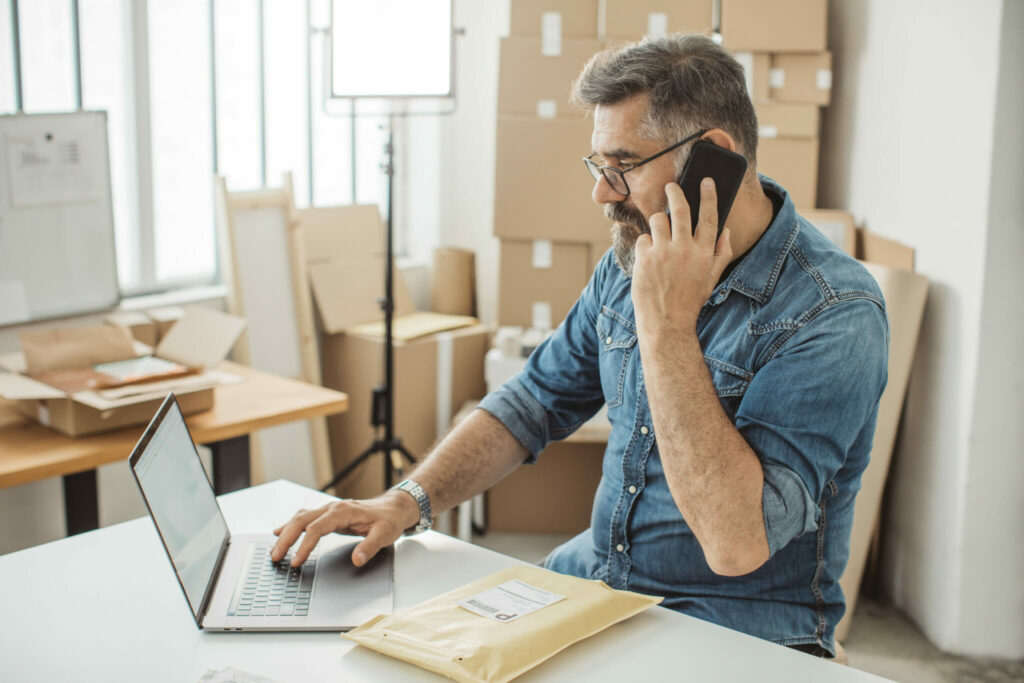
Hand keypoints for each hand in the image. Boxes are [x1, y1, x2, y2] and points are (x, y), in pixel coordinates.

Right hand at [270, 490, 418, 567]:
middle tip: (275, 557)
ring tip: (274, 550)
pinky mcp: (328, 514)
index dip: (304, 546)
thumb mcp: (384, 534)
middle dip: (286, 539)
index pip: (316, 529)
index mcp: (343, 511)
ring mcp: (329, 509)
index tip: (296, 561)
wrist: (393, 508)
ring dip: (285, 532)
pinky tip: (280, 532)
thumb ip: (369, 547)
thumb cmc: (388, 520)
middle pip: (301, 521)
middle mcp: (332, 508)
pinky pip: (304, 517)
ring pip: (300, 517)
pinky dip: (290, 525)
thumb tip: (357, 560)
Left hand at [632, 178, 732, 332]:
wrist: (666, 322)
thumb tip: (725, 231)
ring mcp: (664, 253)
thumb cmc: (689, 301)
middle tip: (671, 186)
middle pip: (680, 209)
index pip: (709, 217)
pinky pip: (643, 238)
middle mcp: (685, 250)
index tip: (706, 182)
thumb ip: (721, 254)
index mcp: (705, 254)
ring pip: (658, 220)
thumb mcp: (711, 279)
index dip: (709, 196)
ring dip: (658, 224)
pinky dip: (645, 246)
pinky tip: (649, 260)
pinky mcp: (645, 258)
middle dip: (675, 192)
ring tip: (659, 238)